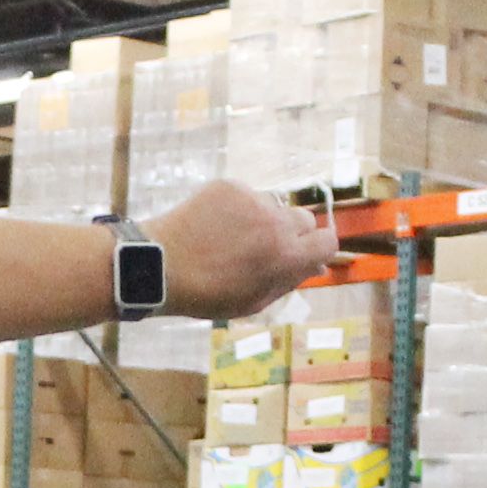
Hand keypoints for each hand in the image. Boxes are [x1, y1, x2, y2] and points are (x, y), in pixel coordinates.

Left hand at [149, 182, 337, 320]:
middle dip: (293, 233)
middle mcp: (275, 223)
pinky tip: (216, 225)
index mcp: (286, 256)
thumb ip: (289, 281)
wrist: (159, 265)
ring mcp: (253, 200)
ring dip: (264, 219)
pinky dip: (238, 208)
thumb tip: (315, 266)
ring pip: (275, 205)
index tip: (305, 253)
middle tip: (266, 247)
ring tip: (232, 238)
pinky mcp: (230, 186)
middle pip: (305, 219)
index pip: (328, 241)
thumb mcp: (254, 301)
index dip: (318, 249)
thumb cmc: (206, 293)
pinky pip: (248, 195)